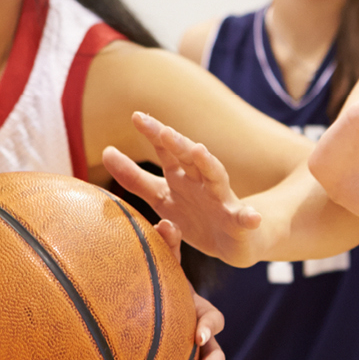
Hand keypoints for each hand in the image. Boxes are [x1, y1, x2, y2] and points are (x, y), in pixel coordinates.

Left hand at [105, 121, 266, 266]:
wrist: (234, 243)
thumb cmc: (196, 216)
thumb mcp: (161, 197)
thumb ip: (134, 178)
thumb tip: (106, 151)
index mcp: (181, 177)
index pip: (166, 150)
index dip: (153, 133)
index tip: (137, 116)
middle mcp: (202, 182)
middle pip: (189, 158)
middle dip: (178, 143)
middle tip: (164, 131)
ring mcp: (223, 200)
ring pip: (216, 178)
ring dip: (209, 164)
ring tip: (200, 152)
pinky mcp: (239, 222)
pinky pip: (245, 219)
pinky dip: (250, 217)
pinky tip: (252, 217)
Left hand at [151, 216, 225, 359]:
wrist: (157, 316)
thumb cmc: (161, 292)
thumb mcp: (164, 272)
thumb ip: (166, 251)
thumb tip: (165, 219)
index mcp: (199, 315)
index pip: (212, 321)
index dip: (206, 327)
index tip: (197, 335)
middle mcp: (202, 344)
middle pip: (214, 359)